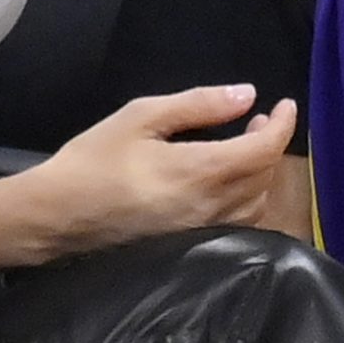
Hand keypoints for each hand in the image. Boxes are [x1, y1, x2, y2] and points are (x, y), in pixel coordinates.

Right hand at [23, 84, 300, 252]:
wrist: (57, 215)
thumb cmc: (94, 160)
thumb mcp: (141, 117)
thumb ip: (198, 105)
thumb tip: (247, 95)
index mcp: (202, 172)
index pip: (265, 150)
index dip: (283, 125)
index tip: (286, 104)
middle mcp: (212, 207)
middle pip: (264, 176)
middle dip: (269, 144)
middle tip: (255, 119)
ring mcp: (204, 232)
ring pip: (256, 204)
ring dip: (260, 173)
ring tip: (243, 147)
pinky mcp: (193, 247)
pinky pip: (238, 222)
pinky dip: (246, 198)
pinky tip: (226, 182)